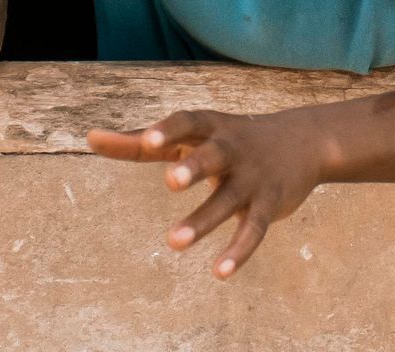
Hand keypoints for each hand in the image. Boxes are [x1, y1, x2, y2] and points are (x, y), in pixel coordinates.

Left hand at [88, 107, 332, 279]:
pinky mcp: (268, 204)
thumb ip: (138, 142)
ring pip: (228, 199)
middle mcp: (232, 148)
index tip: (149, 139)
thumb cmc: (229, 139)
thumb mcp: (190, 135)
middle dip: (195, 167)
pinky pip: (254, 229)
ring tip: (173, 242)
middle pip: (213, 155)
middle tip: (170, 181)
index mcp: (211, 127)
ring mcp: (252, 177)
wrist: (304, 141)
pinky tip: (218, 272)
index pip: (190, 122)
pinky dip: (238, 250)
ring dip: (203, 220)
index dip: (170, 130)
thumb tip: (90, 138)